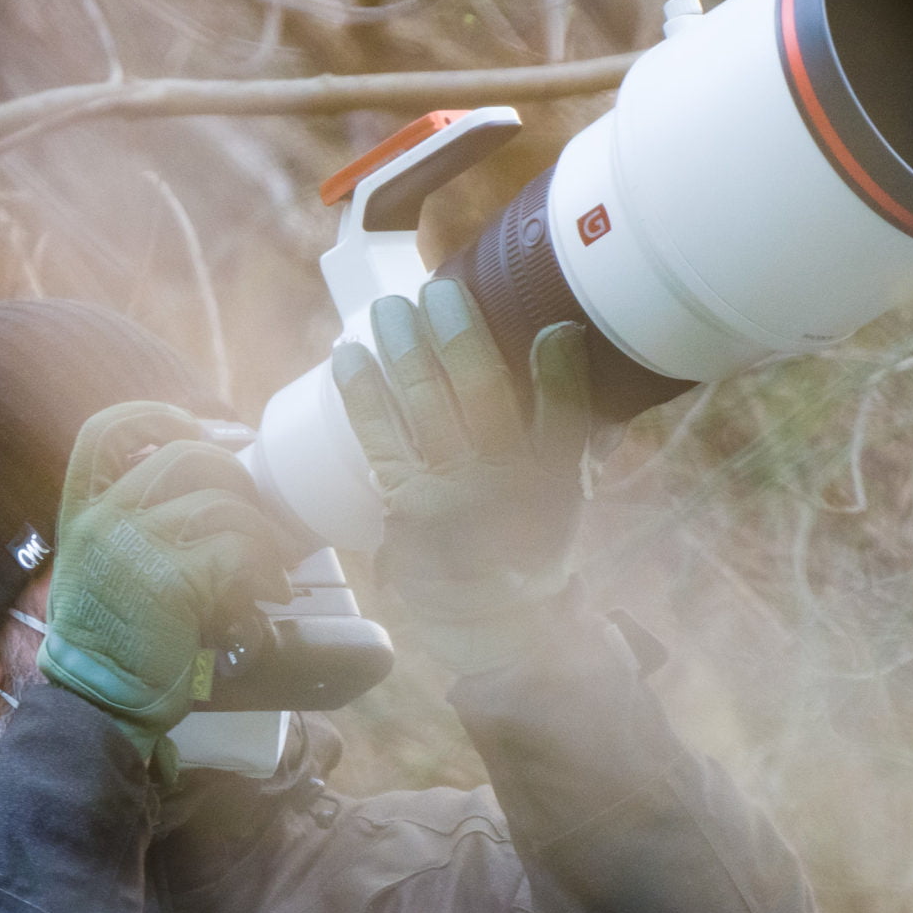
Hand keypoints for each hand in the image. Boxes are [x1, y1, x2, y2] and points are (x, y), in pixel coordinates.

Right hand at [38, 401, 291, 760]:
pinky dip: (265, 571)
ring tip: (269, 572)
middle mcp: (103, 519)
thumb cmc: (112, 643)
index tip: (198, 431)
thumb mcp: (102, 568)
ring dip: (261, 536)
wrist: (98, 703)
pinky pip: (239, 551)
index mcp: (82, 510)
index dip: (158, 417)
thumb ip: (133, 525)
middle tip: (255, 517)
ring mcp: (135, 546)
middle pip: (186, 456)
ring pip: (224, 505)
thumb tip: (210, 489)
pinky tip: (267, 595)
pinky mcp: (172, 581)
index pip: (107, 430)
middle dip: (237, 479)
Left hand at [330, 278, 591, 673]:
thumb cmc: (533, 543)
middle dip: (442, 333)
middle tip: (428, 290)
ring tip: (383, 312)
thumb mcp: (565, 483)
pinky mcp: (401, 507)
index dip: (508, 351)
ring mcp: (442, 493)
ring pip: (417, 406)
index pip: (533, 401)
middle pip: (464, 390)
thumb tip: (558, 332)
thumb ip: (562, 408)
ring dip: (396, 351)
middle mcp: (491, 479)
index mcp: (541, 472)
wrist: (496, 622)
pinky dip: (361, 394)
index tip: (493, 308)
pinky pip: (377, 439)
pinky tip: (346, 358)